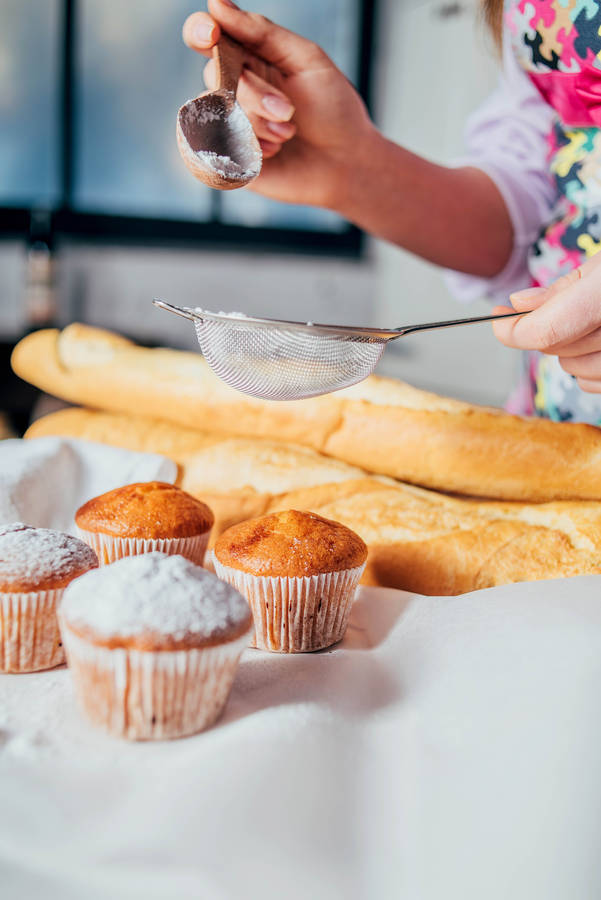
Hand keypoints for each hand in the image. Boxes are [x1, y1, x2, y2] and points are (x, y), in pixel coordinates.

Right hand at [182, 0, 373, 208]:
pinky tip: (274, 153)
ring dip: (259, 125)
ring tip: (289, 134)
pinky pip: (217, 148)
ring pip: (219, 114)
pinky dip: (250, 149)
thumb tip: (218, 5)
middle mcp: (232, 87)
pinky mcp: (227, 158)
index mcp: (248, 56)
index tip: (213, 35)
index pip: (205, 34)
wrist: (346, 162)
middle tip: (288, 110)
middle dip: (255, 94)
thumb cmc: (332, 108)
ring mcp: (227, 123)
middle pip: (216, 76)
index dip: (201, 30)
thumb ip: (264, 33)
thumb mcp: (307, 60)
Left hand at [493, 254, 600, 392]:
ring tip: (586, 323)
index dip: (512, 330)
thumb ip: (563, 289)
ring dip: (569, 352)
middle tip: (557, 306)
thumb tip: (519, 304)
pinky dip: (587, 369)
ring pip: (574, 370)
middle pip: (556, 348)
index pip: (544, 331)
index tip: (498, 318)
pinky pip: (593, 383)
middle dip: (545, 328)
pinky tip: (594, 346)